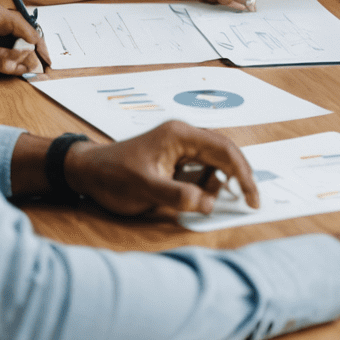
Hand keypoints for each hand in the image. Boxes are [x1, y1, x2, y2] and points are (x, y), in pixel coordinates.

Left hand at [0, 1, 48, 74]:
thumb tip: (22, 65)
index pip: (24, 28)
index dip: (37, 46)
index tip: (44, 63)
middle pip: (19, 30)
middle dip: (29, 49)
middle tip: (37, 68)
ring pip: (9, 33)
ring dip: (16, 50)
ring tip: (23, 67)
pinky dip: (4, 47)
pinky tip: (3, 60)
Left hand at [65, 122, 259, 218]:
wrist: (87, 173)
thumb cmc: (113, 176)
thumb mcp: (145, 188)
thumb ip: (178, 195)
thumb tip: (209, 203)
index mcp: (180, 135)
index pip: (223, 150)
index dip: (242, 173)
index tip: (251, 197)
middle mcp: (183, 136)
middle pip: (223, 152)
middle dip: (238, 176)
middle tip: (250, 201)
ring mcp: (179, 146)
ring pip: (213, 161)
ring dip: (220, 182)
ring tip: (217, 202)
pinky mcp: (174, 159)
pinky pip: (199, 169)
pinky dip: (207, 184)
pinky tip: (202, 199)